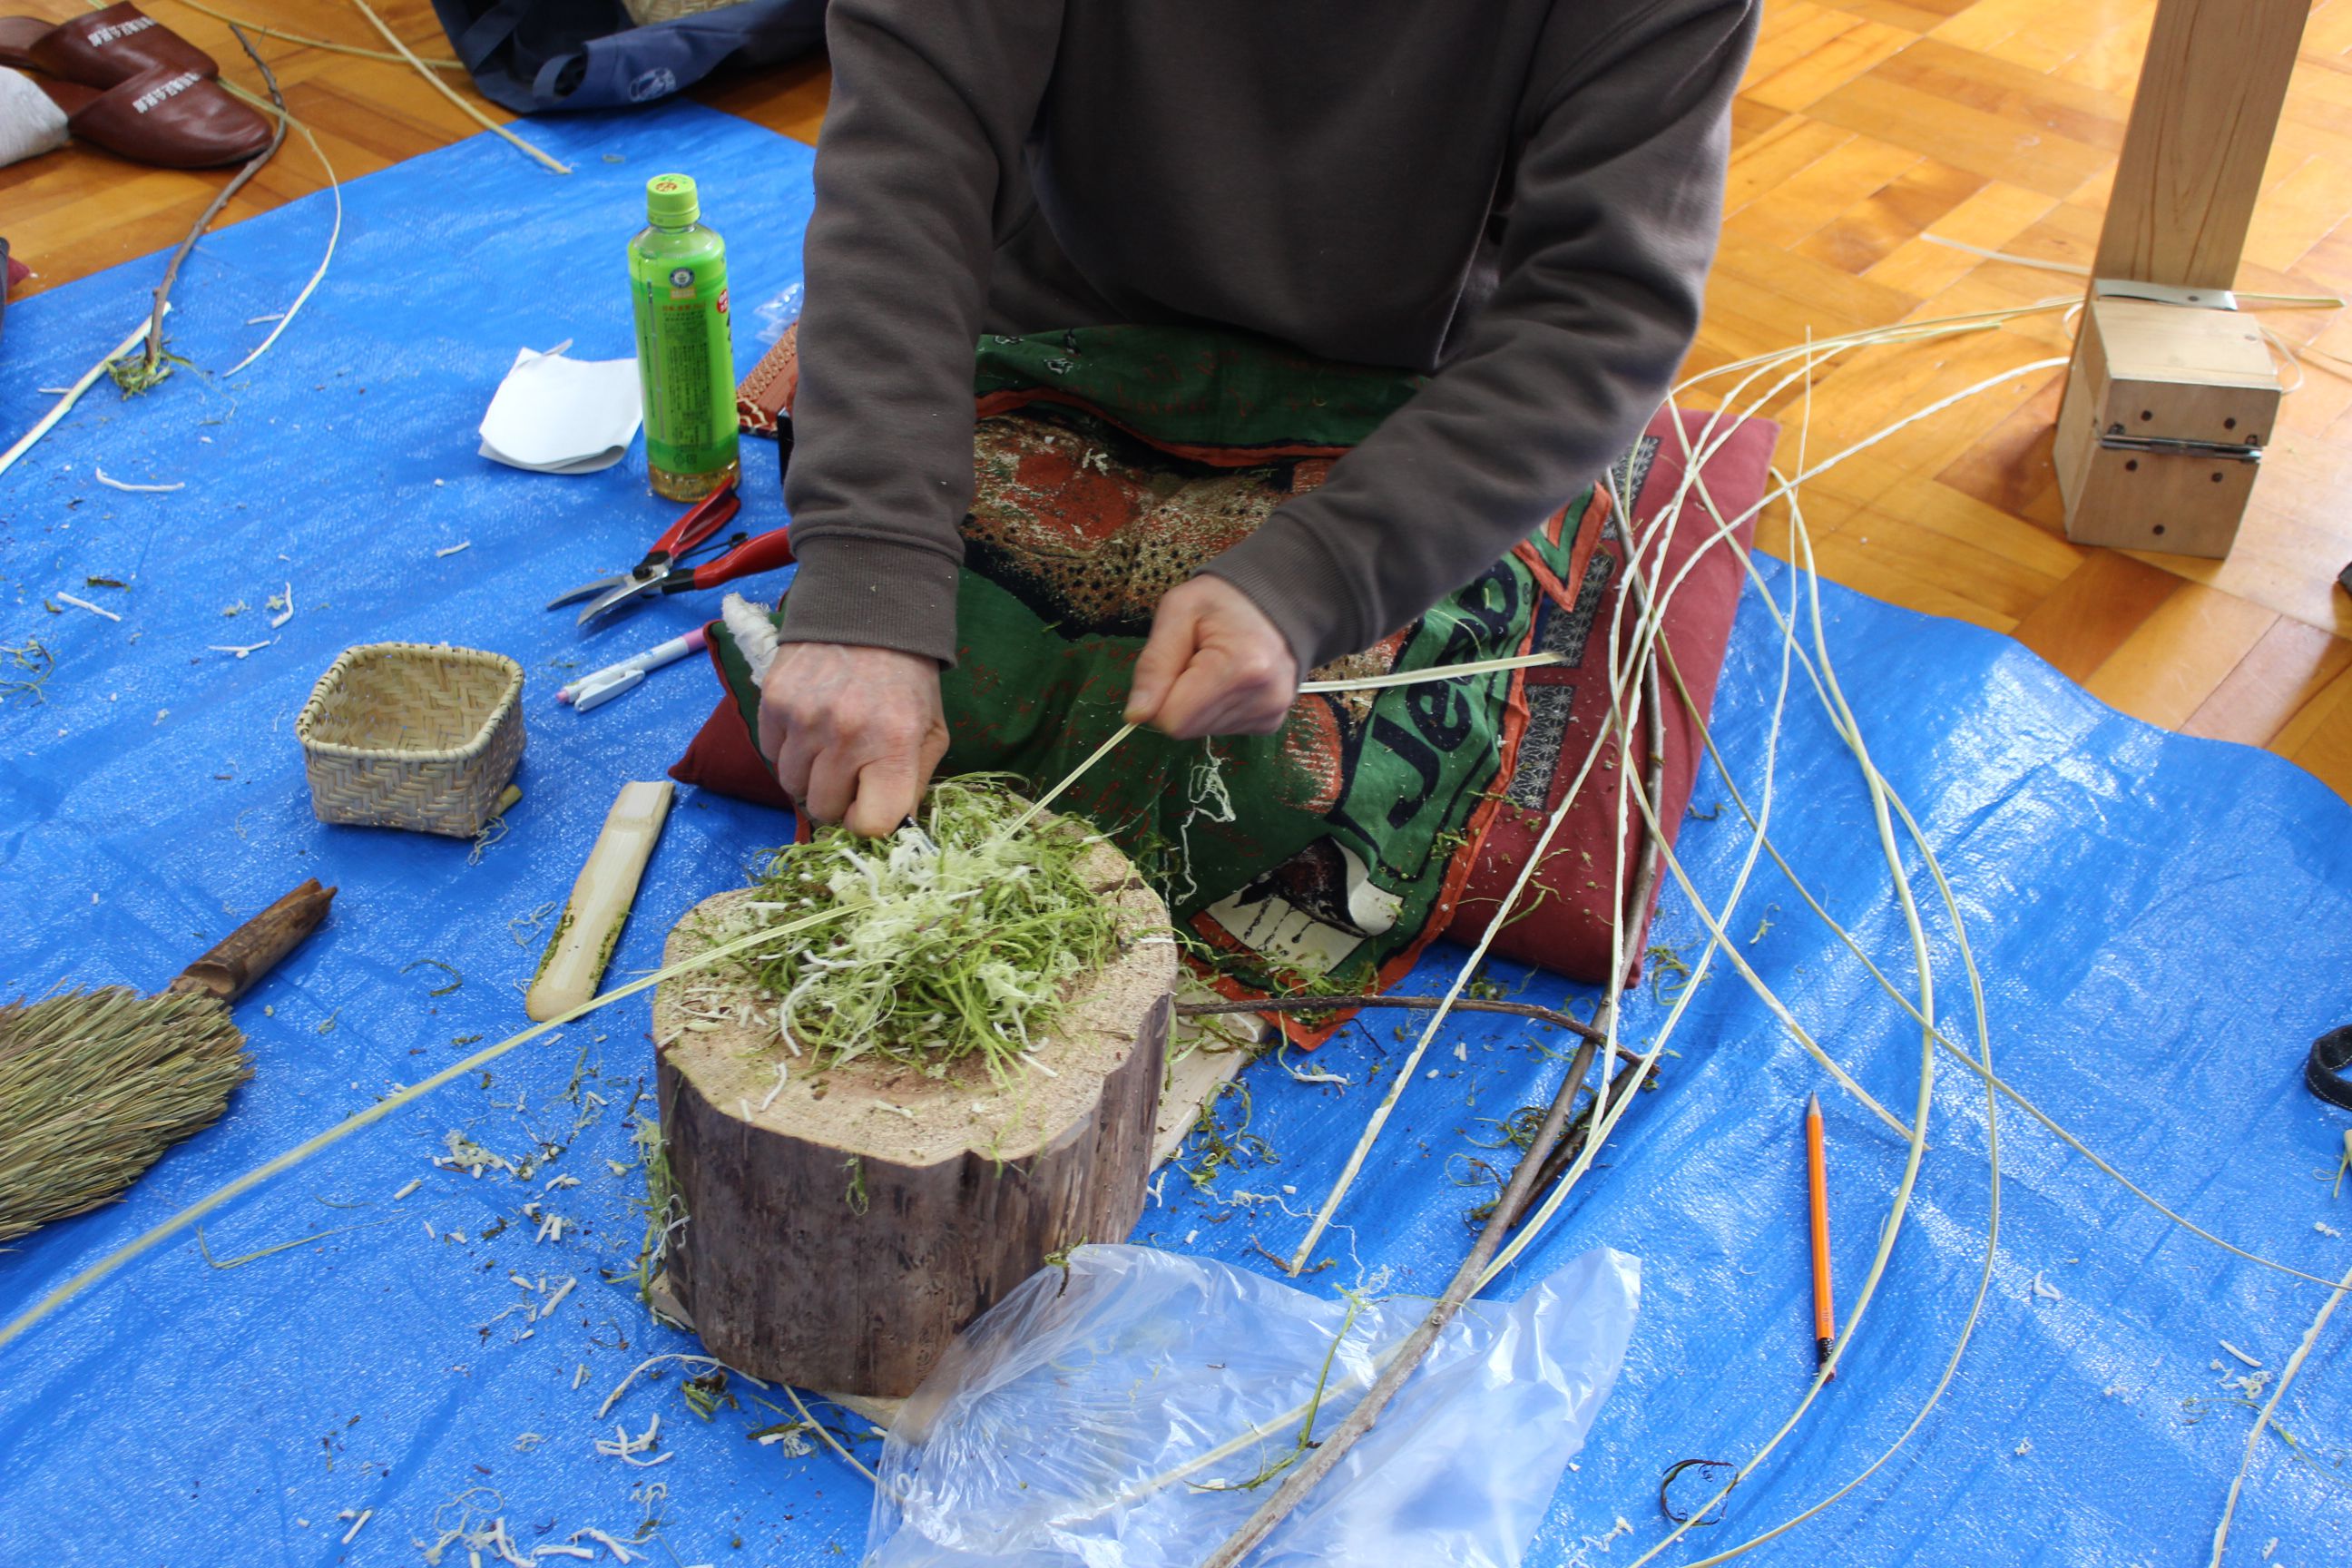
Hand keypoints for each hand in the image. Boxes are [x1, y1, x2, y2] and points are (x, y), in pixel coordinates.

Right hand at [758, 642, 949, 835]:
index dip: (868, 822)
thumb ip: (913, 783)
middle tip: (850, 772)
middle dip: (838, 799)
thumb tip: (892, 829)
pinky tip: (809, 726)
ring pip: (792, 786)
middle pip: (824, 809)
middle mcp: (846, 734)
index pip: (869, 824)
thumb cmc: (908, 679)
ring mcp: (804, 718)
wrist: (868, 610)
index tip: (870, 805)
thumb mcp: (931, 730)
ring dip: (810, 776)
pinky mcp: (773, 701)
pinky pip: (771, 754)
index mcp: (894, 744)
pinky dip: (788, 750)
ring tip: (829, 747)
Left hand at [1125, 576, 1298, 738]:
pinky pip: (1222, 729)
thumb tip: (1136, 714)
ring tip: (1215, 666)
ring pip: (1202, 730)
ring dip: (1197, 703)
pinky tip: (1229, 680)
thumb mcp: (1177, 611)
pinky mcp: (1271, 722)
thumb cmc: (1222, 600)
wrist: (1274, 599)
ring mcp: (1270, 713)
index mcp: (1240, 668)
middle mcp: (1263, 698)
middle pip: (1187, 728)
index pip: (1173, 719)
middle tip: (1196, 660)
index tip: (1175, 663)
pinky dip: (1215, 708)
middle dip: (1178, 698)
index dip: (1160, 695)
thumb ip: (1153, 663)